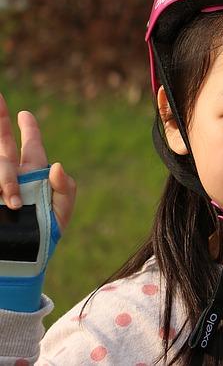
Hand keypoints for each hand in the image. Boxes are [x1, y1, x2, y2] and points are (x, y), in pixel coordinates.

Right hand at [0, 93, 75, 229]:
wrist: (21, 260)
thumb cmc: (46, 236)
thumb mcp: (62, 213)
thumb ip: (66, 189)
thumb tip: (57, 164)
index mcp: (33, 174)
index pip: (32, 146)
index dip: (28, 129)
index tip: (25, 114)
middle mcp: (12, 175)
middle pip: (3, 142)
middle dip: (0, 121)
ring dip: (4, 180)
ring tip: (10, 204)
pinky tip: (4, 201)